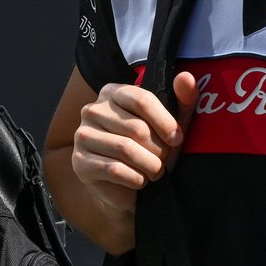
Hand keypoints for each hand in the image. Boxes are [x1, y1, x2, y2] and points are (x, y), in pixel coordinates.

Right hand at [71, 72, 197, 216]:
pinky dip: (136, 179)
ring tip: (155, 171)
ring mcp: (82, 135)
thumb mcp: (169, 125)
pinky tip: (139, 181)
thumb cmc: (150, 150)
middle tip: (165, 161)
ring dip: (150, 166)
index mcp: (112, 93)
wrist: (126, 187)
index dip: (165, 122)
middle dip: (159, 150)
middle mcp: (92, 110)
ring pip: (126, 149)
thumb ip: (182, 101)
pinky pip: (115, 169)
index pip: (142, 99)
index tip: (177, 139)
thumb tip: (186, 77)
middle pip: (136, 128)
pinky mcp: (79, 161)